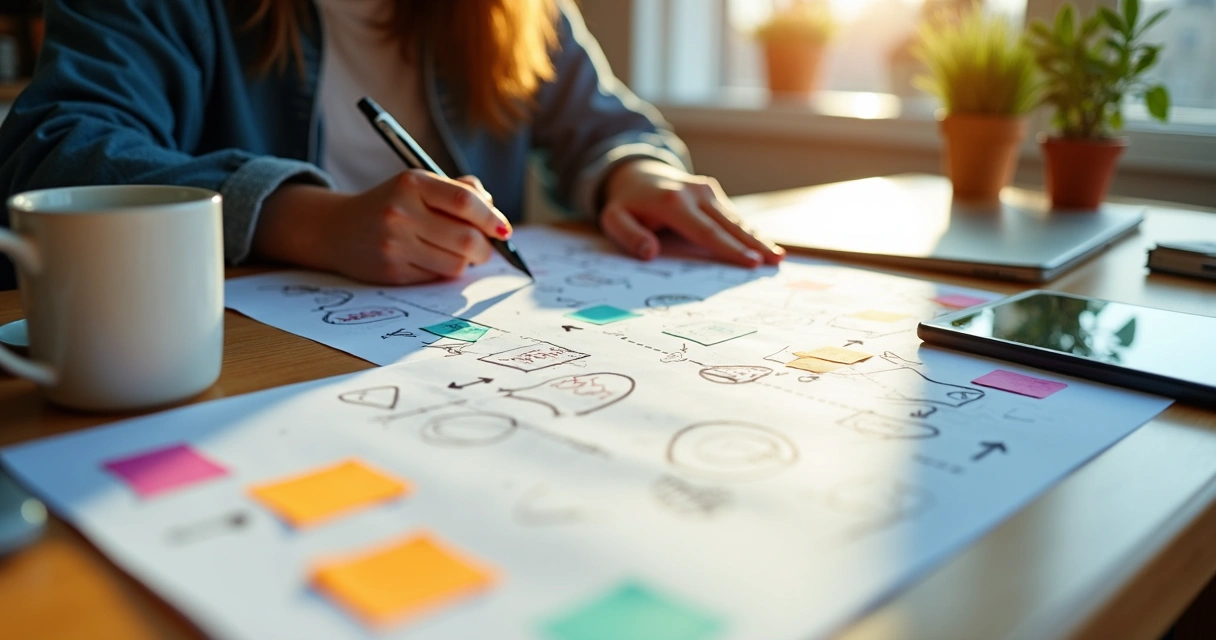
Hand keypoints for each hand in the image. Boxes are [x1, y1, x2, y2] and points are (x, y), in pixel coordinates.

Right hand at [254, 171, 510, 283]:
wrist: (335, 229)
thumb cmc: (390, 204)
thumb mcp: (418, 184)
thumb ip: (458, 190)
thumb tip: (492, 207)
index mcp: (411, 183)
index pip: (465, 202)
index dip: (491, 218)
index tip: (504, 230)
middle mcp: (401, 212)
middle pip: (466, 239)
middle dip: (484, 247)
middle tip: (484, 247)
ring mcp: (395, 244)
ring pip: (456, 263)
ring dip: (466, 261)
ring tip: (457, 252)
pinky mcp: (392, 271)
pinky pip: (436, 276)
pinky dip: (444, 270)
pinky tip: (432, 259)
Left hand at [598, 159, 784, 266]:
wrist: (635, 173)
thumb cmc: (625, 204)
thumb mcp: (613, 219)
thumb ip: (629, 235)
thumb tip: (650, 252)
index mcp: (673, 202)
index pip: (706, 231)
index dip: (729, 248)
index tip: (749, 262)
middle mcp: (695, 193)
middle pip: (729, 224)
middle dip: (753, 244)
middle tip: (774, 261)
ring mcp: (706, 191)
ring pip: (736, 219)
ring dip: (757, 238)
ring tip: (777, 257)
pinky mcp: (712, 192)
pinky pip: (732, 216)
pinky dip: (749, 231)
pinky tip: (765, 245)